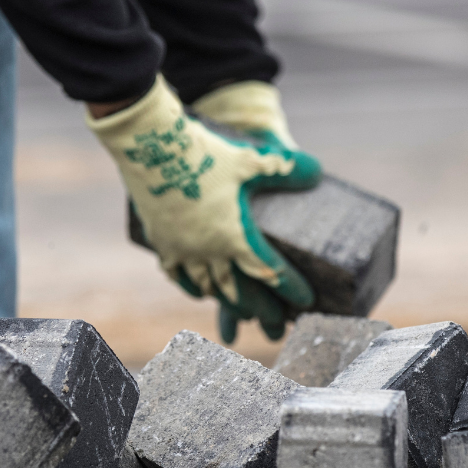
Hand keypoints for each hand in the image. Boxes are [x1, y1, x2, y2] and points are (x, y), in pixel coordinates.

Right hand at [89, 75, 320, 341]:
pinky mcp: (160, 240)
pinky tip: (197, 290)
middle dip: (261, 308)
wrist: (150, 144)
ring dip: (225, 299)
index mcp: (235, 236)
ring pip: (206, 285)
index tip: (306, 300)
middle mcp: (208, 251)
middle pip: (239, 290)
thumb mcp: (252, 158)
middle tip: (277, 323)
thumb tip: (318, 174)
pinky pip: (175, 273)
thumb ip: (287, 168)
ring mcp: (181, 249)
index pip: (270, 271)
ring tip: (240, 311)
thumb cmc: (206, 150)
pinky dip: (188, 284)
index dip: (290, 287)